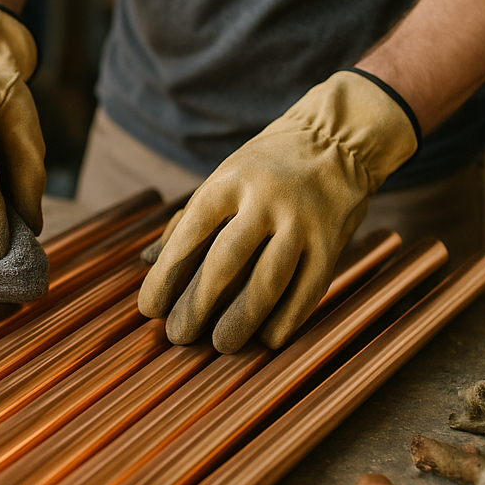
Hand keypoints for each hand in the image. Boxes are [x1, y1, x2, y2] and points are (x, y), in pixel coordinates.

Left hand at [137, 70, 418, 350]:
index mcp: (229, 181)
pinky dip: (286, 319)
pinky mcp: (331, 242)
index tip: (150, 308)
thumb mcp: (222, 179)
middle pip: (226, 262)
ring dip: (241, 320)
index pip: (190, 235)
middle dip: (198, 305)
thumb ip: (187, 221)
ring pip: (268, 281)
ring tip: (220, 344)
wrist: (336, 140)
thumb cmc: (263, 168)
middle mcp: (266, 200)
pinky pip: (307, 290)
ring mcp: (302, 221)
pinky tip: (266, 339)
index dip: (167, 276)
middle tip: (178, 335)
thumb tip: (148, 261)